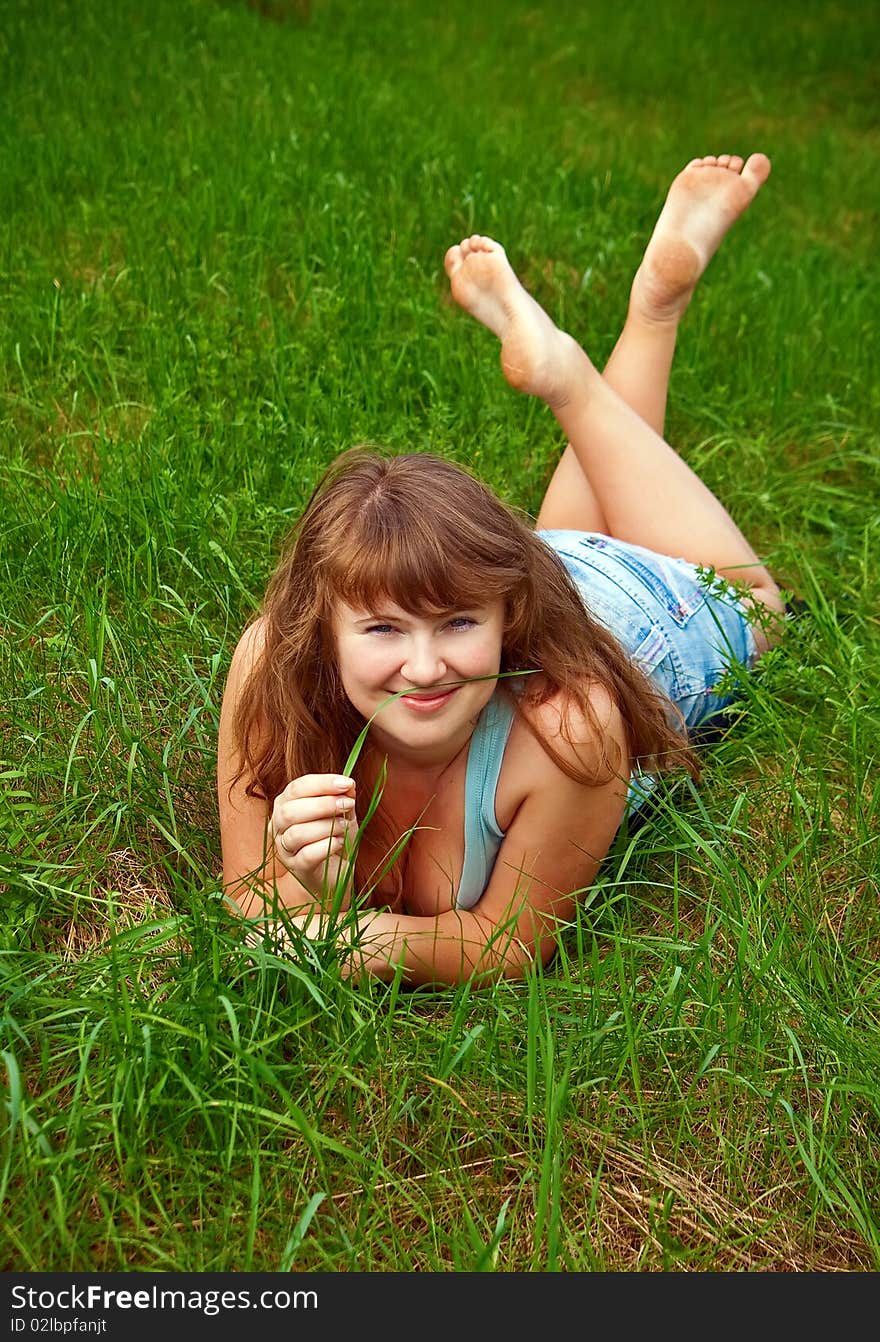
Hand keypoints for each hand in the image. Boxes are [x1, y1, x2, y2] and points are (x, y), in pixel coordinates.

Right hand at [268, 774, 357, 896]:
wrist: (337, 871)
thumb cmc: (335, 836)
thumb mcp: (342, 812)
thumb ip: (343, 796)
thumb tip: (348, 784)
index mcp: (285, 804)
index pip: (296, 788)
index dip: (322, 784)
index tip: (346, 783)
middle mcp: (278, 826)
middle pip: (290, 811)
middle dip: (323, 805)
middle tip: (347, 804)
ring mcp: (284, 849)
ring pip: (296, 833)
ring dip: (326, 826)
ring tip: (345, 826)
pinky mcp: (296, 868)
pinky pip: (306, 856)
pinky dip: (326, 846)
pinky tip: (340, 842)